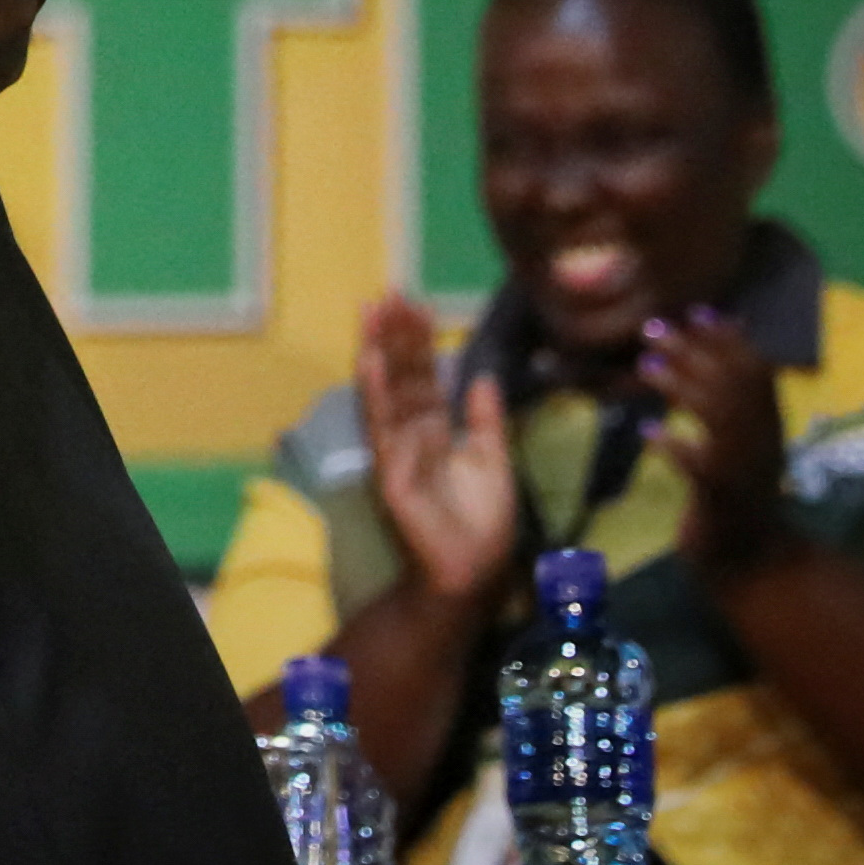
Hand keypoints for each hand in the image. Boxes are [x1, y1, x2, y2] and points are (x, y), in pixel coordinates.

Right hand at [358, 295, 516, 607]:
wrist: (474, 572)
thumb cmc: (482, 524)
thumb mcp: (494, 461)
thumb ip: (486, 421)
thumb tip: (482, 376)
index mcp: (435, 432)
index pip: (424, 377)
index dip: (421, 343)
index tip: (418, 305)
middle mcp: (410, 435)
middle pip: (403, 376)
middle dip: (398, 335)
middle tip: (393, 292)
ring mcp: (396, 451)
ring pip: (388, 393)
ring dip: (380, 351)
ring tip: (373, 311)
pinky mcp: (390, 473)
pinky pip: (381, 429)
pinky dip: (375, 395)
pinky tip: (370, 363)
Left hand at [643, 308, 796, 579]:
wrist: (750, 560)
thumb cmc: (735, 496)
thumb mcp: (738, 443)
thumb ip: (728, 401)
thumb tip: (709, 347)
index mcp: (768, 425)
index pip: (756, 370)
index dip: (728, 338)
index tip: (696, 310)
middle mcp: (762, 441)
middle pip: (734, 384)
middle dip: (695, 351)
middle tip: (652, 330)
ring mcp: (744, 469)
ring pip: (718, 417)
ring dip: (681, 386)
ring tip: (645, 369)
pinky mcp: (721, 497)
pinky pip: (700, 465)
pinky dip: (673, 445)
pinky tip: (649, 431)